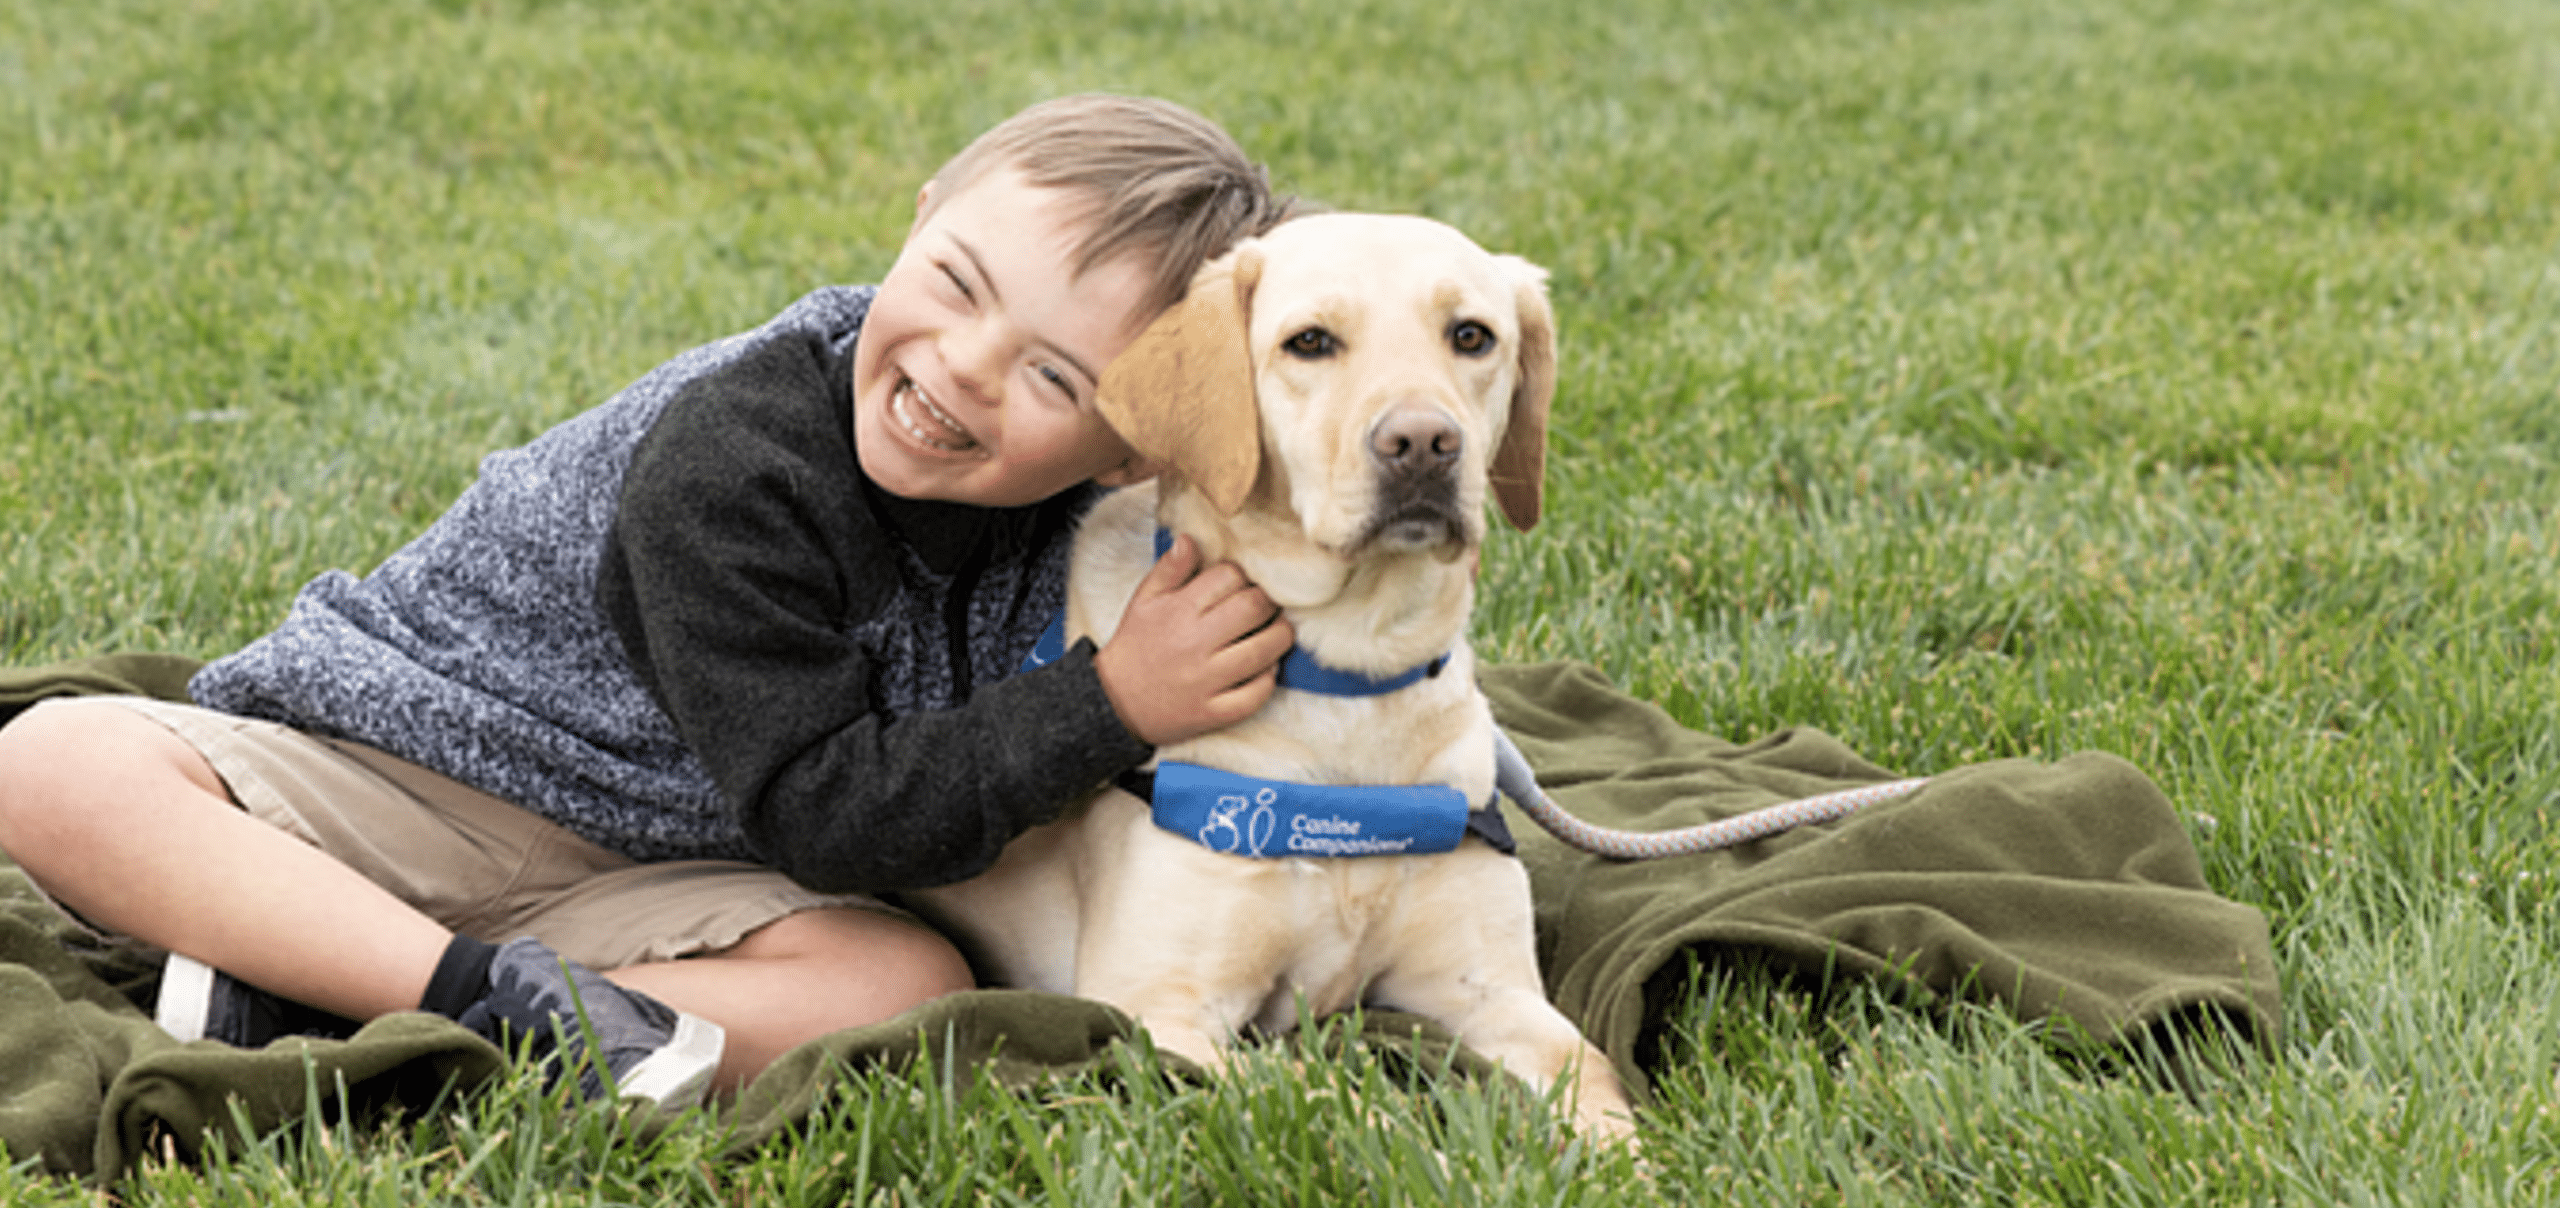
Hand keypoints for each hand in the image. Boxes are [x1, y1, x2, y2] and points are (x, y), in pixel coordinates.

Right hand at [1093, 534, 1294, 746]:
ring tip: (1276, 631)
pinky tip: (1265, 667)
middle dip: (1268, 601)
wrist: (1114, 702)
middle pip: (1254, 608)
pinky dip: (1268, 679)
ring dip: (1280, 636)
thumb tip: (1191, 538)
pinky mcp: (1213, 713)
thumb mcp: (1144, 601)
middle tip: (1266, 605)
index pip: (1230, 577)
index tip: (1243, 583)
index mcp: (1179, 610)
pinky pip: (1255, 695)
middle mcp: (1195, 644)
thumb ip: (1169, 569)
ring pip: (1264, 651)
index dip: (1243, 575)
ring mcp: (1206, 681)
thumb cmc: (1136, 645)